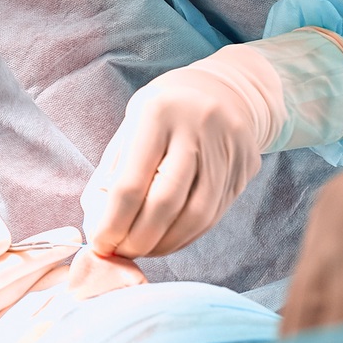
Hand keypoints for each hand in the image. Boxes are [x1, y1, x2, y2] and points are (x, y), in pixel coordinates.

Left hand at [83, 54, 268, 259]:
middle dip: (139, 239)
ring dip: (165, 244)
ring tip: (143, 249)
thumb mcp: (131, 125)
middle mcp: (197, 129)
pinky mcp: (245, 167)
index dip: (112, 222)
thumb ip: (113, 171)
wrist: (224, 89)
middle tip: (121, 253)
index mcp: (158, 114)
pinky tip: (168, 239)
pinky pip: (214, 214)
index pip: (131, 183)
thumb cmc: (164, 112)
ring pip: (196, 216)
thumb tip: (97, 223)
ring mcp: (227, 149)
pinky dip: (187, 235)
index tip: (99, 243)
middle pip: (166, 203)